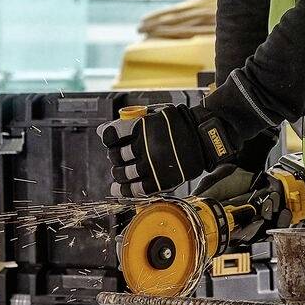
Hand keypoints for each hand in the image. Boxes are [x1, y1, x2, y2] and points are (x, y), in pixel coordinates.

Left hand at [98, 103, 233, 198]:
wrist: (203, 139)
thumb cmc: (179, 124)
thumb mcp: (156, 114)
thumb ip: (129, 121)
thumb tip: (101, 131)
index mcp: (141, 127)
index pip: (111, 135)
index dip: (108, 138)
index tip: (111, 140)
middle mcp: (144, 146)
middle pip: (115, 156)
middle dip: (115, 157)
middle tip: (119, 157)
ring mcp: (151, 165)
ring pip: (122, 173)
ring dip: (119, 173)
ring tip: (121, 173)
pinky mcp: (159, 181)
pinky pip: (135, 189)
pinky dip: (125, 190)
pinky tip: (119, 190)